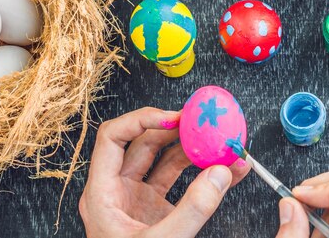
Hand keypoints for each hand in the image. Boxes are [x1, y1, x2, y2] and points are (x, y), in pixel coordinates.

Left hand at [79, 107, 249, 237]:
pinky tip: (226, 170)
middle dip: (176, 131)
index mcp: (102, 193)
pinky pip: (179, 182)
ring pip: (164, 160)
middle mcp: (117, 190)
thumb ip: (193, 209)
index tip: (173, 119)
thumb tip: (220, 174)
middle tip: (203, 123)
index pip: (112, 137)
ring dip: (194, 151)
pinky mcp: (155, 210)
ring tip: (221, 144)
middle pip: (143, 144)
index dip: (141, 120)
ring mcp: (136, 199)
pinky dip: (202, 173)